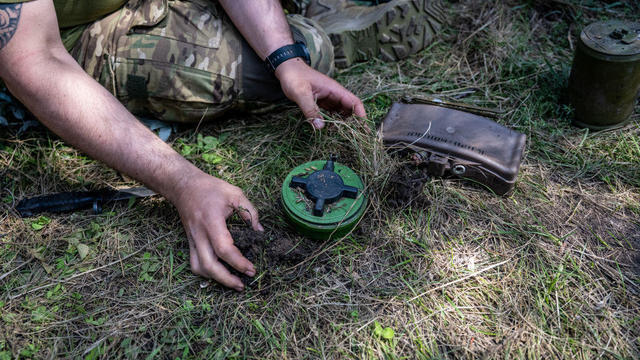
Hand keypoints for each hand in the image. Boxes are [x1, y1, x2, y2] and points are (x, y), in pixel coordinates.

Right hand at [172, 172, 262, 290]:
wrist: (184, 186)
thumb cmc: (211, 188)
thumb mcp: (235, 194)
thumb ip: (250, 212)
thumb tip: (260, 232)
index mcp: (212, 222)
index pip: (224, 248)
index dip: (238, 262)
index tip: (251, 269)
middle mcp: (199, 234)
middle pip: (209, 265)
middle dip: (226, 279)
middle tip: (243, 285)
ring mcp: (192, 240)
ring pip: (199, 268)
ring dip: (215, 279)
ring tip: (233, 282)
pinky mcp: (189, 242)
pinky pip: (194, 263)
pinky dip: (206, 273)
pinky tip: (219, 273)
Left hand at [275, 58, 366, 128]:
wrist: (286, 68)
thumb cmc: (294, 77)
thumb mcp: (301, 93)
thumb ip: (310, 110)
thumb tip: (320, 127)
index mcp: (335, 90)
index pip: (354, 102)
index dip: (361, 115)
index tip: (363, 128)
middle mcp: (334, 94)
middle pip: (350, 109)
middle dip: (354, 122)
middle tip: (356, 138)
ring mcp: (328, 98)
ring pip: (341, 112)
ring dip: (344, 123)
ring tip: (345, 137)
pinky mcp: (322, 102)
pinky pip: (332, 113)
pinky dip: (334, 121)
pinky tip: (332, 131)